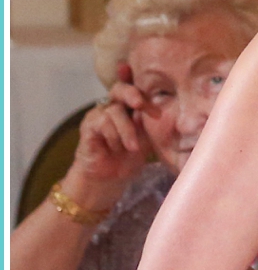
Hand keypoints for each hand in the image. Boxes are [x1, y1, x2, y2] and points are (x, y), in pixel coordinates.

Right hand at [62, 76, 151, 215]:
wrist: (107, 182)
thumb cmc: (128, 159)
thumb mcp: (144, 141)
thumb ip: (148, 124)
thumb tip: (154, 109)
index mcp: (129, 107)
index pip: (136, 89)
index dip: (147, 94)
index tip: (157, 112)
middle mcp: (113, 106)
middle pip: (120, 88)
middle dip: (132, 94)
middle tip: (140, 105)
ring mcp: (99, 114)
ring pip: (114, 110)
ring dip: (126, 130)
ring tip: (132, 148)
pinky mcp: (89, 125)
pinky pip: (102, 121)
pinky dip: (113, 136)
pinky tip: (116, 148)